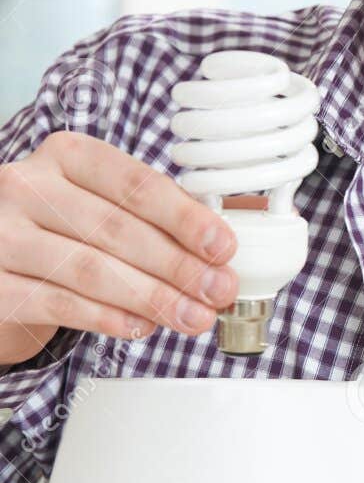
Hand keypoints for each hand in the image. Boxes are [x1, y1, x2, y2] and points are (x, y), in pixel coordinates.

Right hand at [0, 131, 244, 364]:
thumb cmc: (60, 231)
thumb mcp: (99, 205)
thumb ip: (154, 217)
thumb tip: (219, 248)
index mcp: (65, 154)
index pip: (134, 184)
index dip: (184, 218)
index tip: (223, 247)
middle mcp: (27, 186)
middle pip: (116, 229)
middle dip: (177, 265)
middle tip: (217, 290)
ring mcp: (1, 234)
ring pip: (89, 269)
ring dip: (152, 297)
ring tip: (192, 317)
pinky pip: (58, 303)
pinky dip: (106, 318)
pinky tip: (142, 327)